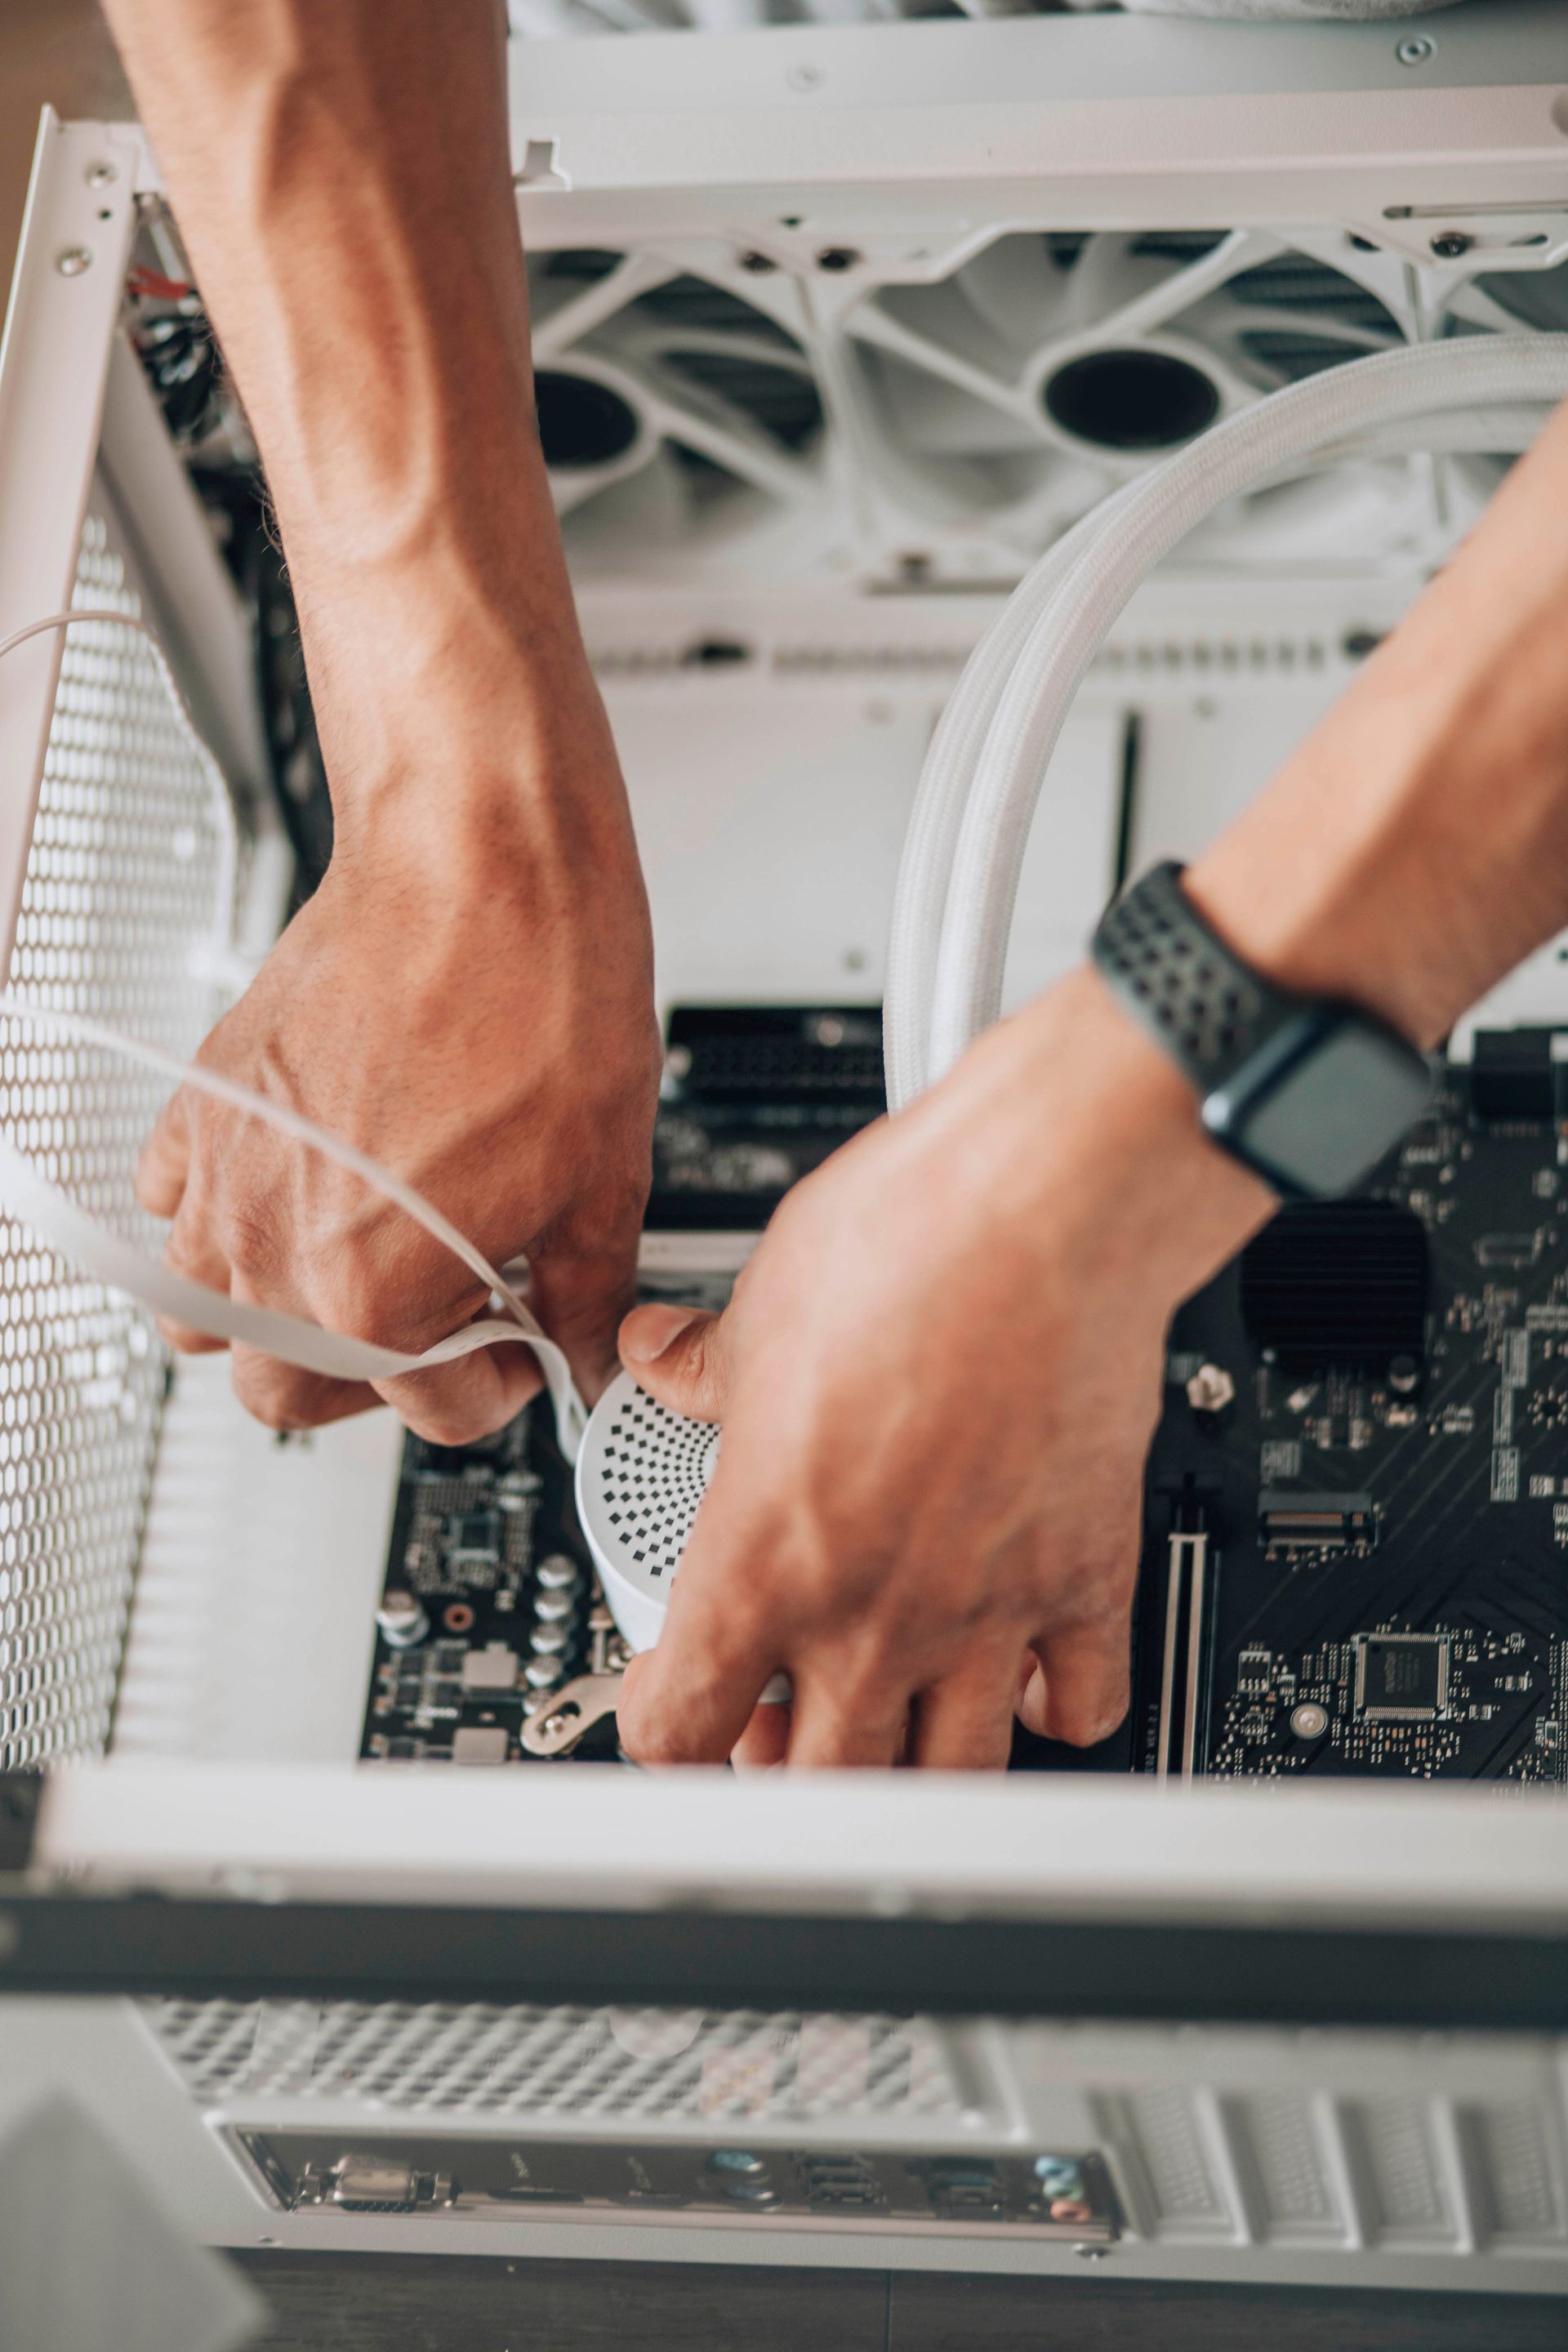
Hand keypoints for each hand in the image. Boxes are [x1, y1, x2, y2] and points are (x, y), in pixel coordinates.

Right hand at [137, 726, 660, 1442]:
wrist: (481, 866)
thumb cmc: (540, 1000)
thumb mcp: (601, 1184)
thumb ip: (583, 1296)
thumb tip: (587, 1343)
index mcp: (373, 1297)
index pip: (428, 1409)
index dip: (496, 1385)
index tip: (521, 1344)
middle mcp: (274, 1251)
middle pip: (285, 1394)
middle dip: (368, 1381)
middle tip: (437, 1328)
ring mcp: (225, 1179)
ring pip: (199, 1317)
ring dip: (270, 1318)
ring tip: (348, 1272)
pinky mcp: (200, 1107)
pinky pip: (166, 1205)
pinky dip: (211, 1218)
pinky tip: (292, 1187)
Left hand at [615, 967, 1271, 1769]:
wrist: (1041, 1208)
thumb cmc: (901, 1245)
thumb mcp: (758, 1305)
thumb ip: (702, 1366)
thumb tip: (659, 1354)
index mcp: (765, 1555)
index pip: (680, 1728)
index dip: (659, 1729)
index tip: (667, 1702)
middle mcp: (872, 1610)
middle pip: (815, 1782)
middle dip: (782, 1771)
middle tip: (775, 1724)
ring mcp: (985, 1609)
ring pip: (947, 1775)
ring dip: (910, 1766)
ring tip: (891, 1721)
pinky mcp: (1085, 1578)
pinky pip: (1079, 1703)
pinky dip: (1051, 1708)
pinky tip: (1025, 1670)